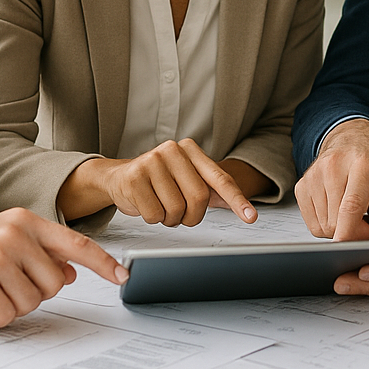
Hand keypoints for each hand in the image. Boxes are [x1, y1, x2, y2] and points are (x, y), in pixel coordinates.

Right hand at [0, 207, 128, 327]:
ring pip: (33, 303)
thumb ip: (37, 254)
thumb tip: (69, 272)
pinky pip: (7, 316)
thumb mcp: (0, 243)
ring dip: (11, 305)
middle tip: (2, 283)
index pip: (74, 243)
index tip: (122, 276)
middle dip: (33, 293)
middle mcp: (14, 234)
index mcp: (23, 221)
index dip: (101, 262)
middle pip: (55, 285)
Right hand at [61, 139, 256, 226]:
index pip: (220, 178)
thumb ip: (212, 191)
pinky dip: (153, 218)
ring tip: (160, 206)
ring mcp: (151, 161)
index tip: (250, 216)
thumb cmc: (157, 181)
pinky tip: (146, 204)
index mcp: (190, 150)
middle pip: (199, 198)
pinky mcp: (134, 177)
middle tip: (180, 214)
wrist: (118, 177)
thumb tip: (240, 205)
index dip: (237, 200)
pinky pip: (154, 214)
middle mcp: (172, 150)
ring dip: (170, 218)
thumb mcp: (187, 181)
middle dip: (191, 216)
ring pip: (176, 209)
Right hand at [295, 118, 368, 241]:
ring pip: (323, 226)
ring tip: (354, 212)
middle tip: (368, 221)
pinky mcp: (301, 186)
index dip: (350, 232)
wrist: (352, 135)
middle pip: (335, 222)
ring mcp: (313, 176)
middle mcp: (332, 168)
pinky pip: (312, 223)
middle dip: (354, 233)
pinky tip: (338, 210)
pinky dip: (327, 224)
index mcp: (362, 164)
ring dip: (340, 229)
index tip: (352, 250)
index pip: (350, 205)